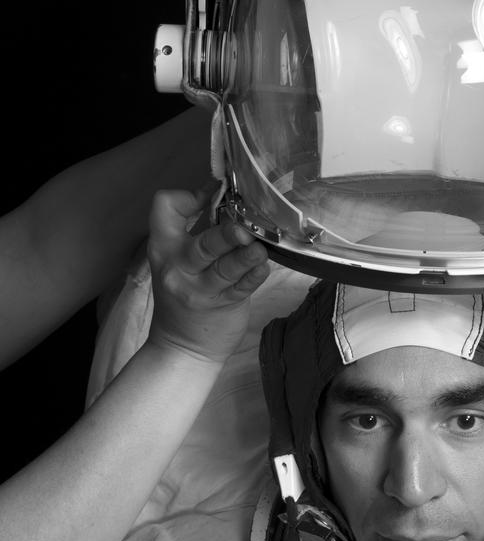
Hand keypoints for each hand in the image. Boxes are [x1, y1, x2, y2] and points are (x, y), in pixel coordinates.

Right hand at [146, 188, 269, 363]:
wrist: (181, 348)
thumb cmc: (184, 294)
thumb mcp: (177, 260)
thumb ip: (195, 230)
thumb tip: (222, 192)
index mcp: (164, 248)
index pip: (163, 209)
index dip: (185, 196)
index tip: (211, 195)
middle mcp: (179, 267)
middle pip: (202, 244)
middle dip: (225, 235)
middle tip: (243, 229)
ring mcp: (201, 290)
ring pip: (226, 268)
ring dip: (246, 257)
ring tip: (259, 248)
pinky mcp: (223, 306)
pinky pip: (242, 288)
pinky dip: (255, 276)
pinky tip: (264, 267)